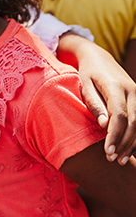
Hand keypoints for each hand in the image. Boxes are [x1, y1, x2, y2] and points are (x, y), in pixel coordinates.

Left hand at [57, 33, 135, 163]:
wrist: (98, 57)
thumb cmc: (87, 73)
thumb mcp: (84, 85)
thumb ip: (94, 104)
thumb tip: (103, 125)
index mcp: (116, 86)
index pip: (119, 116)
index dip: (115, 135)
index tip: (107, 151)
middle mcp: (132, 90)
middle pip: (133, 122)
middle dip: (123, 143)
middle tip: (111, 158)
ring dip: (132, 143)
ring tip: (119, 159)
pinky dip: (135, 137)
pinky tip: (128, 150)